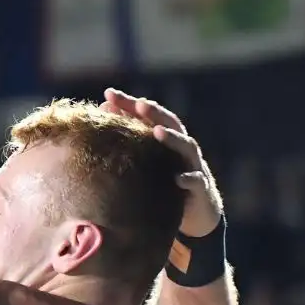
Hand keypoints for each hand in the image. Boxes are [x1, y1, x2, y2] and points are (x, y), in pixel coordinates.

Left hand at [101, 88, 222, 236]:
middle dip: (154, 112)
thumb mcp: (148, 159)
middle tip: (138, 104)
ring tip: (157, 131)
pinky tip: (177, 179)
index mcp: (166, 137)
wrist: (198, 210)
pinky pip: (196, 181)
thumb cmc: (165, 180)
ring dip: (172, 138)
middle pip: (169, 123)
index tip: (109, 94)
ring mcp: (193, 165)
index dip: (129, 103)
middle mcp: (181, 146)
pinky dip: (189, 178)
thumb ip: (130, 135)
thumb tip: (103, 108)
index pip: (148, 114)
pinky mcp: (201, 188)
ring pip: (187, 146)